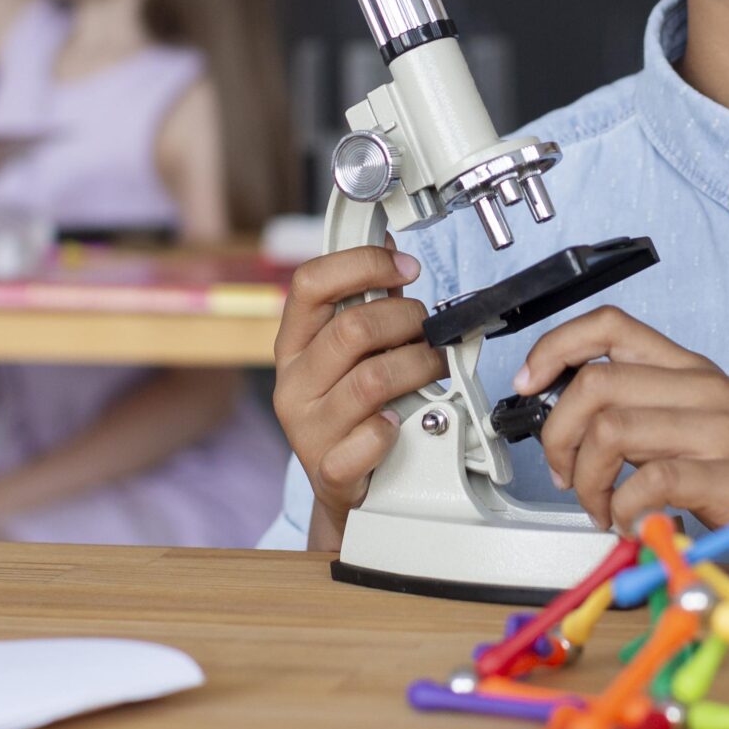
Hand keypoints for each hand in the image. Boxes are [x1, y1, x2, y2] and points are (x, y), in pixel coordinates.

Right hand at [270, 244, 446, 542]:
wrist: (342, 484)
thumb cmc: (351, 406)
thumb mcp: (347, 351)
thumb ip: (367, 302)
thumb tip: (389, 244)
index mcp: (293, 344)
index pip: (310, 283)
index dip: (363, 264)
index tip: (406, 267)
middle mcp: (293, 383)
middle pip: (351, 330)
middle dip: (406, 319)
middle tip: (429, 329)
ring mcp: (308, 429)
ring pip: (371, 381)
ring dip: (419, 366)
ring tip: (435, 366)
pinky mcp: (330, 470)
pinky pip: (369, 440)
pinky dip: (393, 428)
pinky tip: (402, 422)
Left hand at [520, 306, 728, 583]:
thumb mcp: (699, 429)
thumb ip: (643, 417)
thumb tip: (567, 429)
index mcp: (692, 370)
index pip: (609, 325)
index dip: (554, 348)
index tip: (528, 385)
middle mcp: (705, 389)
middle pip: (595, 383)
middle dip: (558, 436)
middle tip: (566, 476)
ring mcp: (723, 430)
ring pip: (613, 429)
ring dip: (588, 481)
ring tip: (603, 509)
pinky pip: (652, 480)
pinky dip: (627, 510)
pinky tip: (637, 525)